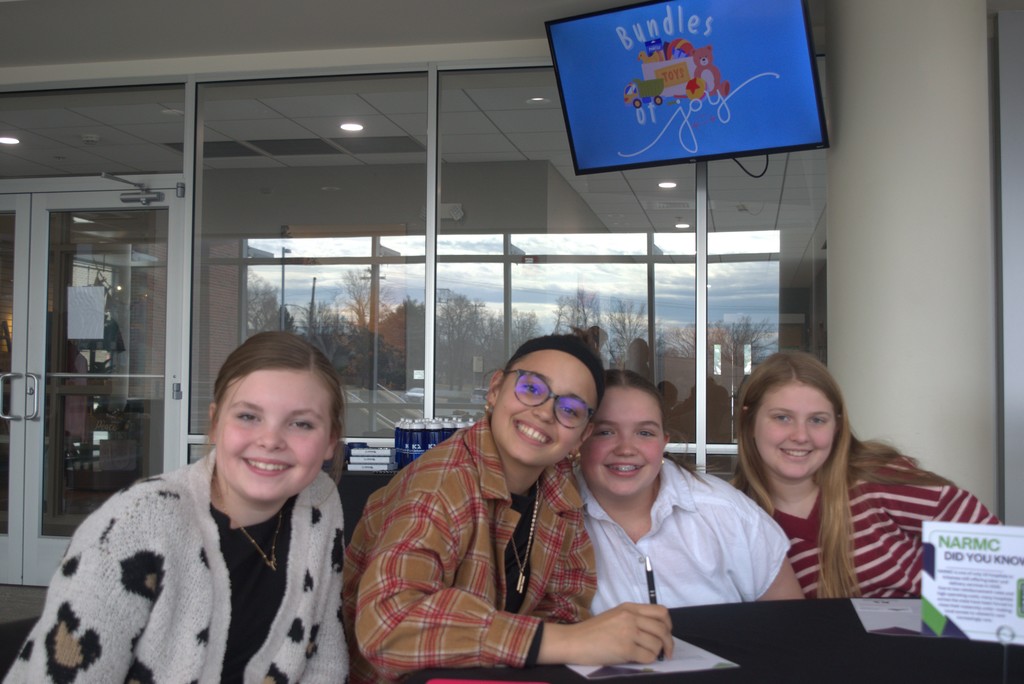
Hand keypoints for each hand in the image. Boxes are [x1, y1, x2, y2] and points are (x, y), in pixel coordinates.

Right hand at [538, 602, 673, 665]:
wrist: (573, 641)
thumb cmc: (592, 631)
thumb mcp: (615, 616)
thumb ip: (633, 619)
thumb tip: (655, 631)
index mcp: (629, 607)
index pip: (661, 611)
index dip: (668, 624)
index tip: (666, 634)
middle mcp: (630, 617)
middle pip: (662, 628)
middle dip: (668, 643)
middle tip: (666, 652)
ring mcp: (628, 632)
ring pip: (657, 644)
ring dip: (655, 652)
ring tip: (646, 655)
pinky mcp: (625, 649)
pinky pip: (648, 656)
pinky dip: (648, 660)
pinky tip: (638, 659)